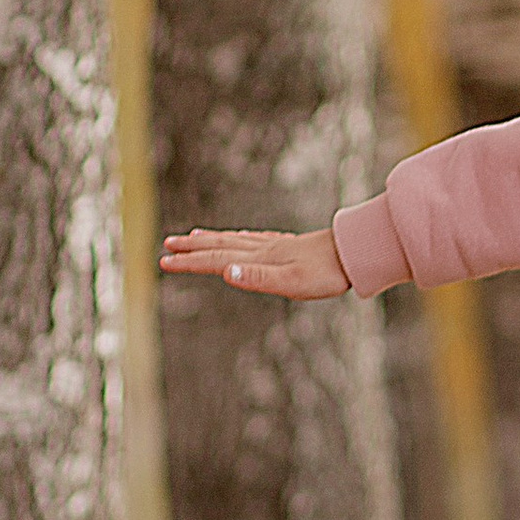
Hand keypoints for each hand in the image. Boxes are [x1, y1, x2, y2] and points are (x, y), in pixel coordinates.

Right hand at [158, 225, 349, 301]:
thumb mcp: (291, 283)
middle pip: (220, 246)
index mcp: (259, 260)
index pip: (216, 260)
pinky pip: (253, 239)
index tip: (164, 261)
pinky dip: (237, 238)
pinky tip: (239, 238)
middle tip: (168, 245)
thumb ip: (257, 278)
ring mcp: (276, 246)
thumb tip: (225, 272)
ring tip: (193, 236)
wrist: (355, 254)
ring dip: (211, 240)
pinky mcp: (288, 247)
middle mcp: (263, 250)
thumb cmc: (326, 273)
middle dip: (192, 247)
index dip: (189, 262)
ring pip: (235, 241)